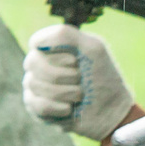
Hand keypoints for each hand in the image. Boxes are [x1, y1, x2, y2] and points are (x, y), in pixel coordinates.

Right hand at [25, 23, 136, 141]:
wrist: (111, 111)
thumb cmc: (103, 77)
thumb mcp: (93, 48)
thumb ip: (65, 35)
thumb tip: (34, 43)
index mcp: (53, 47)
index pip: (36, 42)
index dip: (55, 53)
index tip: (75, 61)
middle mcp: (40, 64)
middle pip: (33, 62)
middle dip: (61, 75)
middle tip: (80, 80)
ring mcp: (35, 85)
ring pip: (34, 84)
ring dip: (64, 92)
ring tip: (79, 96)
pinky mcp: (35, 106)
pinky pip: (37, 105)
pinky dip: (57, 108)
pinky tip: (69, 109)